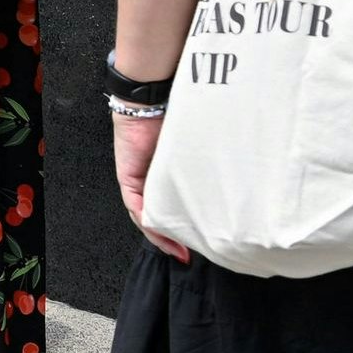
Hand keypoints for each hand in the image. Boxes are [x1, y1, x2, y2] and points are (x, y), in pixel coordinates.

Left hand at [110, 110, 190, 262]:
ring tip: (179, 250)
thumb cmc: (178, 115)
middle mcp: (152, 179)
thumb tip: (224, 186)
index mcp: (167, 173)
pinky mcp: (128, 177)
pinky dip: (148, 222)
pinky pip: (136, 206)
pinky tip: (161, 233)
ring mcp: (139, 180)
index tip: (203, 242)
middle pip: (161, 215)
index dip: (186, 228)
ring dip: (162, 236)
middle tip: (192, 254)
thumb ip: (200, 169)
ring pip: (147, 216)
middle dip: (175, 238)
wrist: (154, 98)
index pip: (174, 207)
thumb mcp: (194, 150)